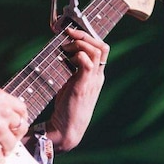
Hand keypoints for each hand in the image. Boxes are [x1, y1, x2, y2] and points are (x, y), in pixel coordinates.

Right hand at [0, 87, 28, 163]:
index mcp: (3, 99)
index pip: (22, 110)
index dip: (21, 119)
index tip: (18, 125)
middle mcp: (4, 113)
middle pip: (21, 128)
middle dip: (16, 135)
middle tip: (12, 139)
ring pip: (11, 144)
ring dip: (7, 149)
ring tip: (2, 151)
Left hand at [46, 27, 108, 151]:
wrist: (67, 129)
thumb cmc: (67, 108)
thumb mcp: (71, 84)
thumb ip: (72, 70)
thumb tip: (62, 53)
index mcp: (96, 75)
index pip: (101, 49)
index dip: (89, 37)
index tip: (72, 33)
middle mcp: (98, 76)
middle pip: (102, 46)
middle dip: (85, 35)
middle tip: (69, 34)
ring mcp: (93, 81)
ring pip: (96, 51)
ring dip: (80, 44)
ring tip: (65, 48)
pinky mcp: (83, 85)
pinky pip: (86, 62)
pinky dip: (77, 55)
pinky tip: (67, 58)